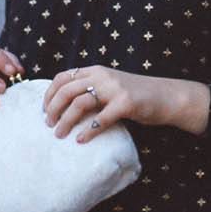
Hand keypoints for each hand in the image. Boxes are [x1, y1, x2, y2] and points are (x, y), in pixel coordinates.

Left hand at [45, 66, 209, 140]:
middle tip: (48, 125)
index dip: (49, 93)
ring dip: (65, 121)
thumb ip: (91, 89)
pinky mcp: (126, 103)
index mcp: (96, 71)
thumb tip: (63, 105)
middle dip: (53, 109)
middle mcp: (102, 76)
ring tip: (59, 134)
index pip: (63, 77)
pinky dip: (88, 131)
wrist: (166, 96)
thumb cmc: (136, 95)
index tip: (44, 110)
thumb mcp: (110, 86)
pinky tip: (81, 140)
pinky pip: (100, 119)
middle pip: (66, 90)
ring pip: (79, 103)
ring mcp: (114, 89)